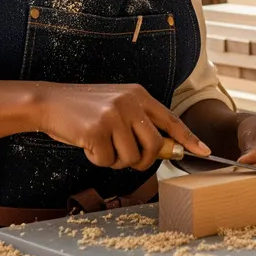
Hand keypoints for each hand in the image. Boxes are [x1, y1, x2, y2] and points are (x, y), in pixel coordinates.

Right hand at [35, 82, 210, 170]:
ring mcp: (113, 115)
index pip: (171, 120)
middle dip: (142, 160)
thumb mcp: (118, 107)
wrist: (50, 102)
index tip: (204, 152)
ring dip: (115, 159)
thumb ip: (140, 122)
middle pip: (153, 146)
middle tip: (124, 156)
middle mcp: (130, 103)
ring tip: (101, 143)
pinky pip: (107, 161)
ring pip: (130, 157)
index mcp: (138, 95)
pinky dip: (97, 159)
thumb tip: (165, 148)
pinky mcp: (96, 130)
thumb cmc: (86, 110)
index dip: (188, 138)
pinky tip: (87, 143)